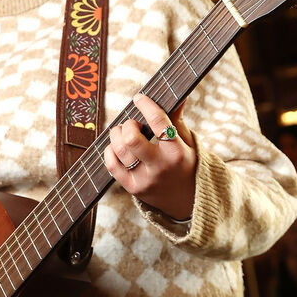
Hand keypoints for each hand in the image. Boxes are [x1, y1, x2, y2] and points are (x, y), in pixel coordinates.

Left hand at [103, 94, 196, 220]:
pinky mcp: (133, 188)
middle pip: (132, 139)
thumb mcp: (187, 142)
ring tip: (123, 133)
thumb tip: (178, 95)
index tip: (139, 98)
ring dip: (117, 135)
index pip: (158, 122)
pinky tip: (117, 147)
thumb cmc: (185, 163)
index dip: (146, 105)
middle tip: (133, 124)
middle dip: (128, 125)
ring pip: (119, 150)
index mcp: (177, 152)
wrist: (186, 200)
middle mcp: (161, 167)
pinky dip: (110, 151)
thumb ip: (177, 119)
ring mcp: (145, 180)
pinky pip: (112, 165)